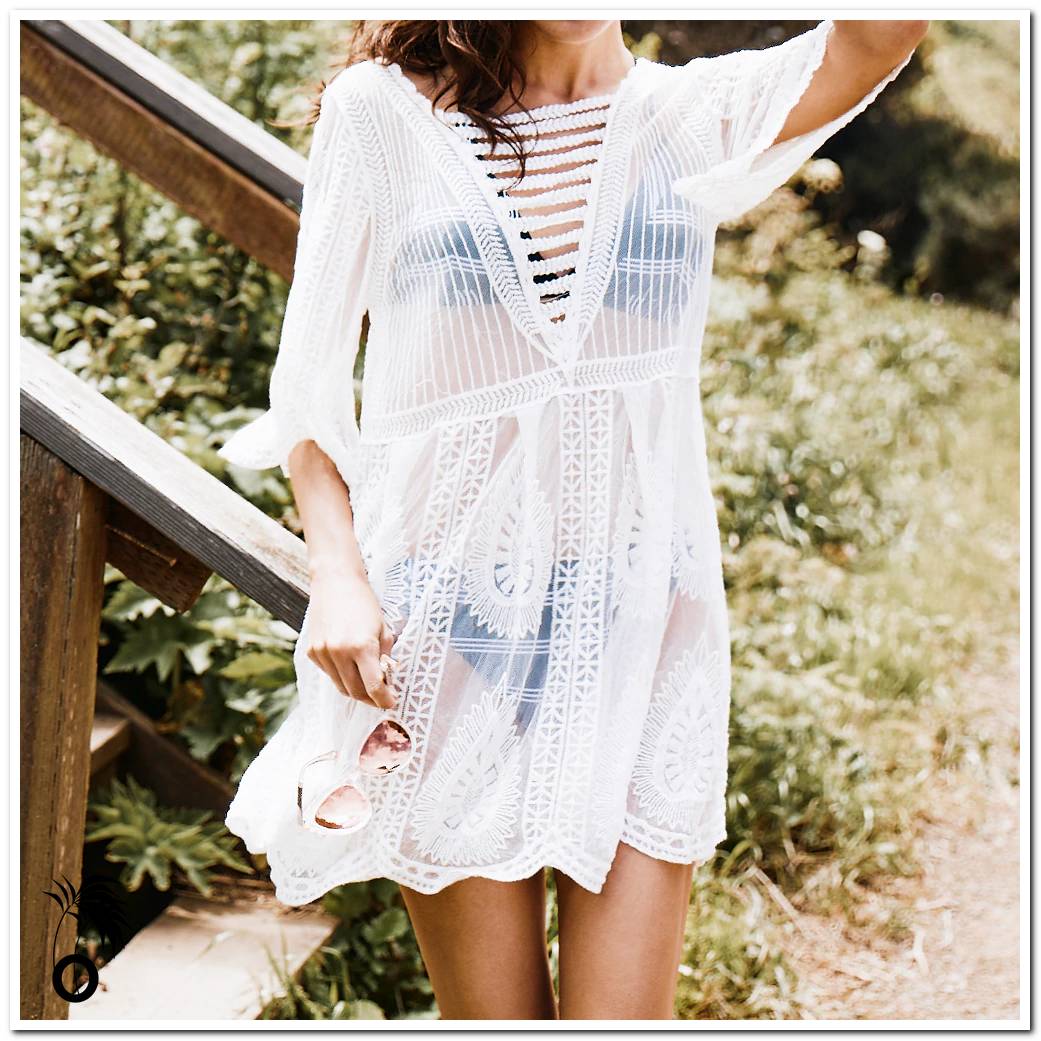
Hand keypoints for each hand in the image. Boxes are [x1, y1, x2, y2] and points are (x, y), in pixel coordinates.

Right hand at [304, 566, 397, 708]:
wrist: (336, 582)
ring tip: (367, 683)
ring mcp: (322, 653)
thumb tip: (386, 681)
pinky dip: (341, 675)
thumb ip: (384, 657)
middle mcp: (339, 652)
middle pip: (356, 692)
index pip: (373, 687)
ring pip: (340, 686)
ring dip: (356, 689)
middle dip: (371, 698)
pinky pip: (329, 674)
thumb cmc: (364, 604)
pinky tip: (349, 665)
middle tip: (381, 697)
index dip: (384, 699)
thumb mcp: (383, 629)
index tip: (391, 703)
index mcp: (361, 646)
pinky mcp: (312, 651)